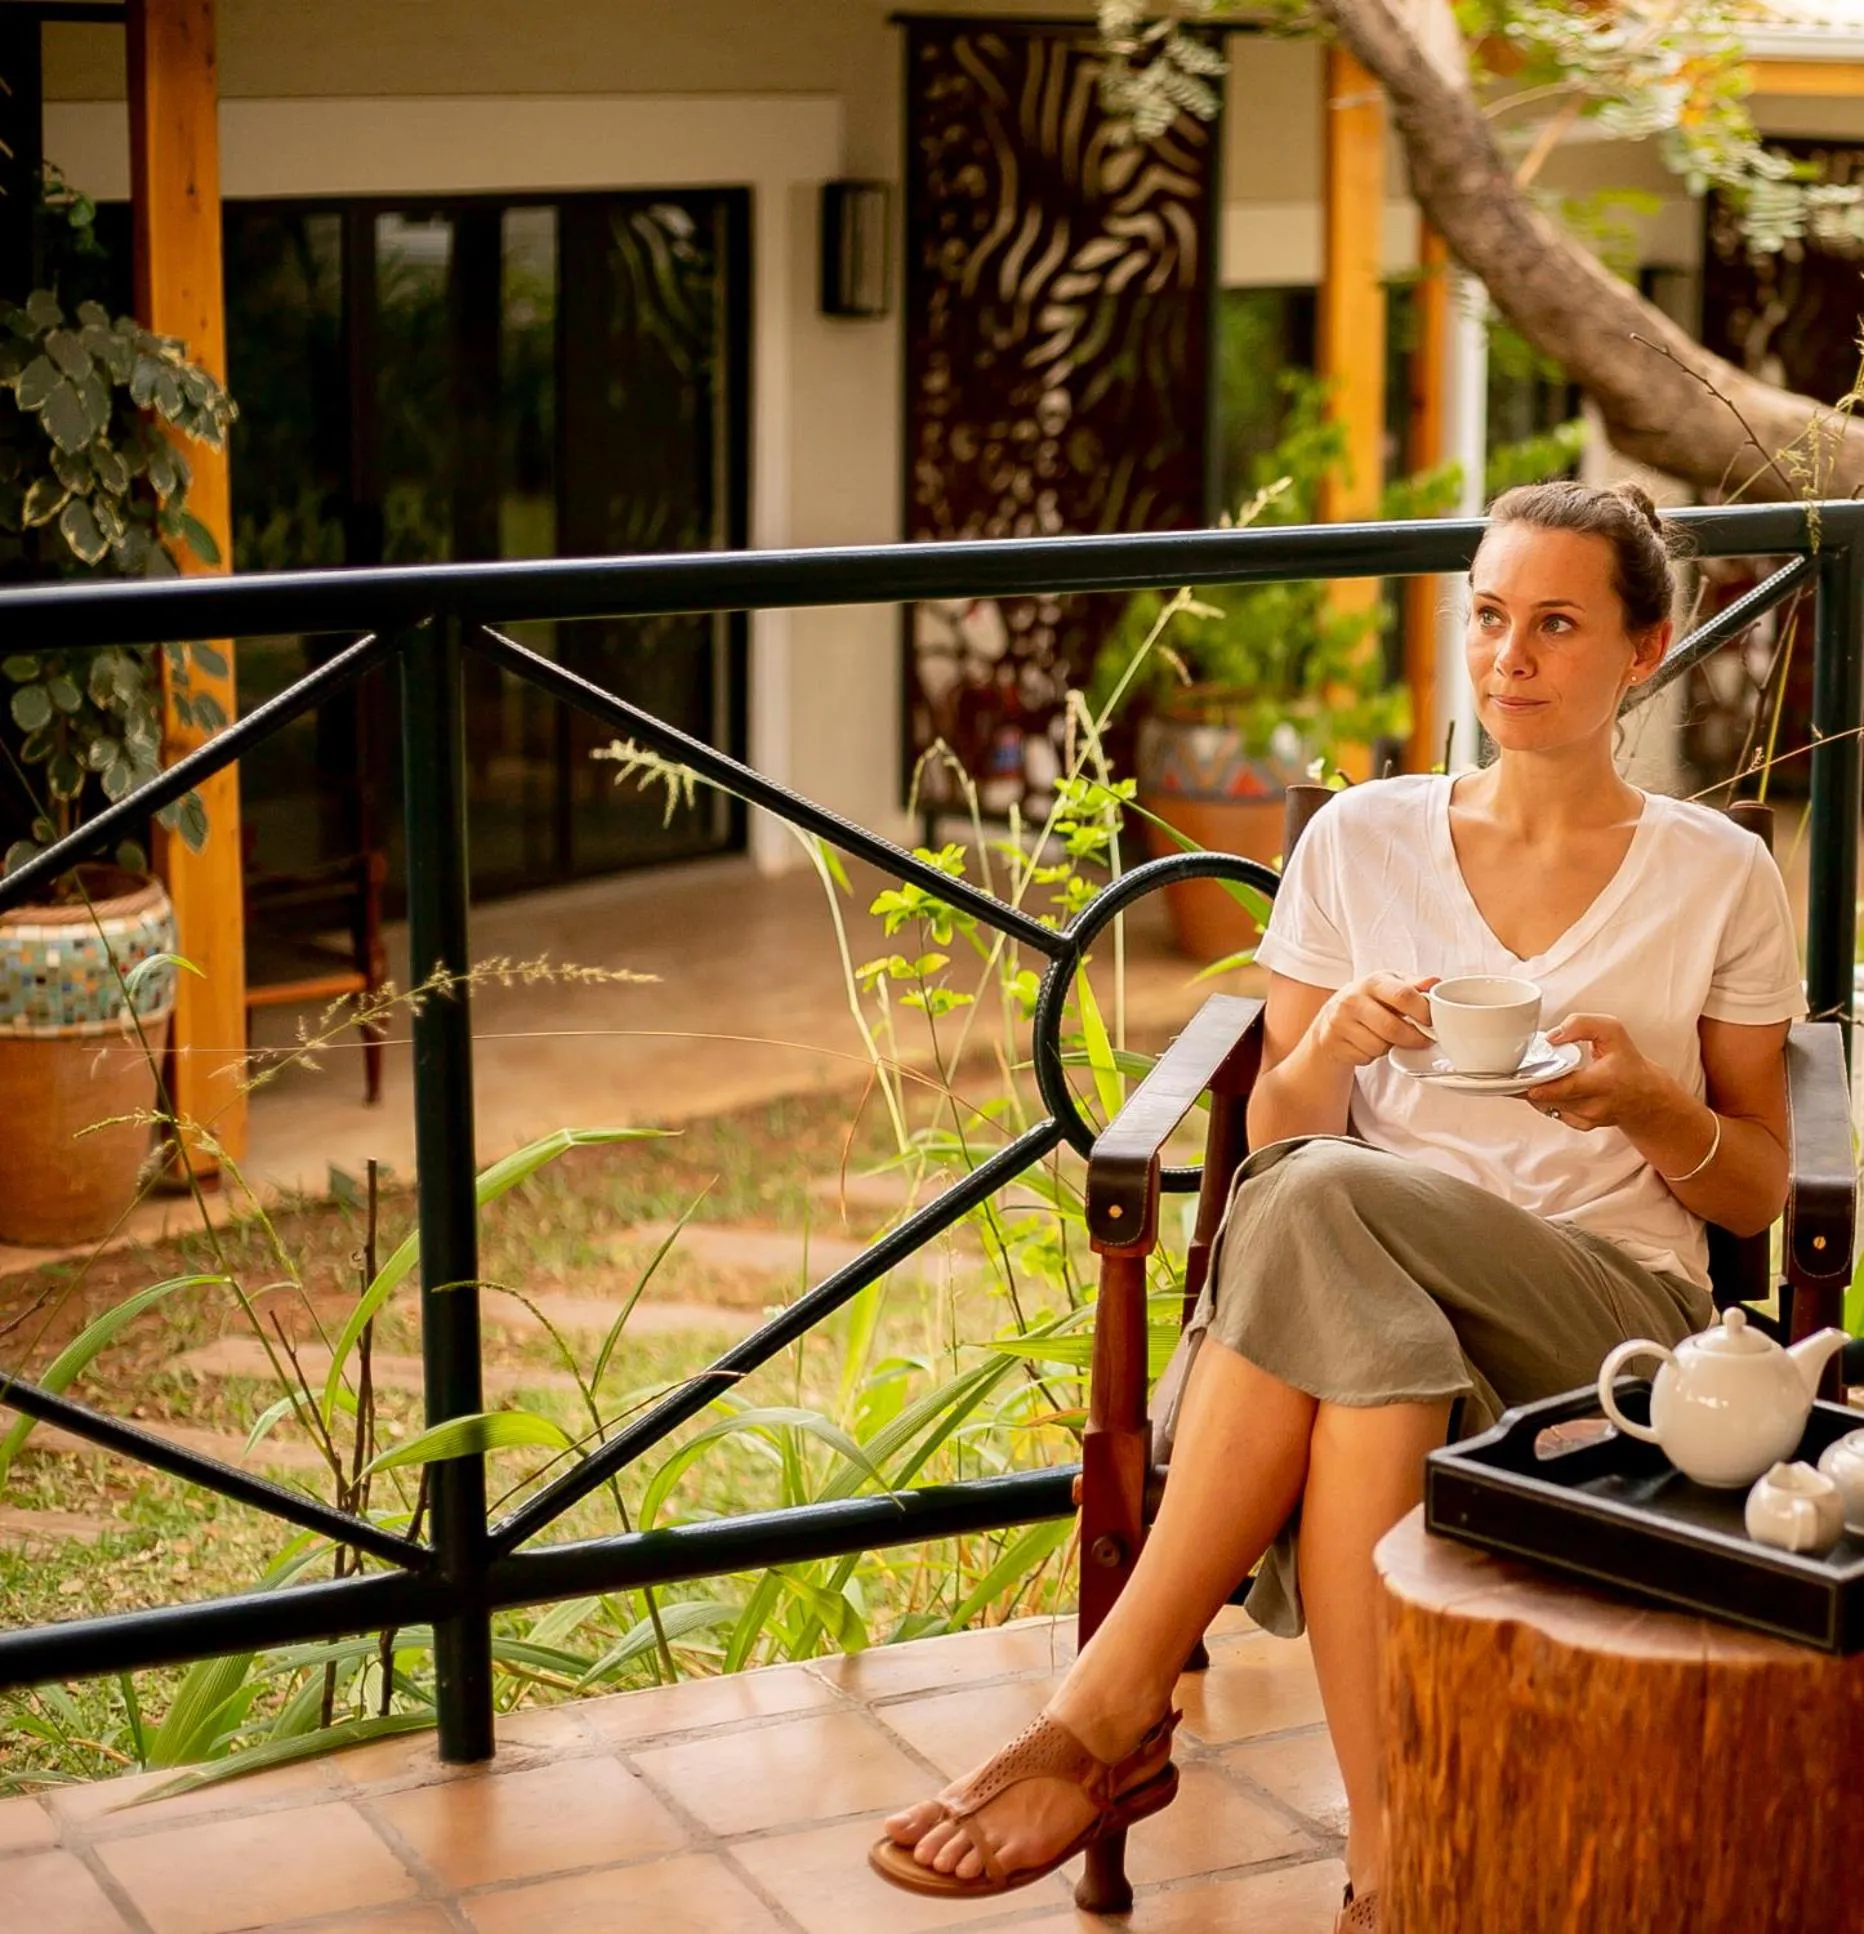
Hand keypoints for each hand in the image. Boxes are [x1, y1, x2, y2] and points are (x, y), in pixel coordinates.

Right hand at [1310, 973, 1439, 1070]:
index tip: (1432, 1021)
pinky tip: (1370, 1043)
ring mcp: (1340, 1022)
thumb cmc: (1370, 999)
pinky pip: (1365, 1057)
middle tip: (1424, 1040)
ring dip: (1390, 1047)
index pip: (1404, 996)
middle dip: (1414, 1039)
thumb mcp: (1391, 985)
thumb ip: (1414, 985)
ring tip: (1388, 1037)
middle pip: (1392, 1028)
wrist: (1332, 1015)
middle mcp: (1352, 1000)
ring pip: (1379, 1046)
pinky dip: (1373, 1055)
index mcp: (1372, 982)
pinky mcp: (1334, 1043)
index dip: (1423, 1012)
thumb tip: (1435, 982)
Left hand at [1522, 1012, 1667, 1132]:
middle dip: (1528, 1086)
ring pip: (1548, 1106)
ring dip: (1532, 1092)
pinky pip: (1552, 1112)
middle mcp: (1595, 1105)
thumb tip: (1552, 1037)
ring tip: (1522, 1076)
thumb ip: (1582, 1025)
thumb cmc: (1627, 1062)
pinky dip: (1542, 1099)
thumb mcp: (1612, 1031)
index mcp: (1603, 1082)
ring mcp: (1587, 1118)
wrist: (1644, 1096)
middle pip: (1551, 1098)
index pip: (1569, 1088)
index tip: (1526, 1081)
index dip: (1544, 1086)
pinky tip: (1541, 1086)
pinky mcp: (1581, 1124)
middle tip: (1510, 1074)